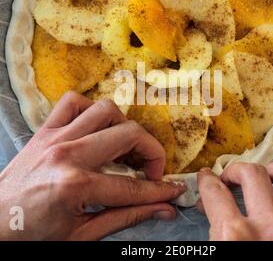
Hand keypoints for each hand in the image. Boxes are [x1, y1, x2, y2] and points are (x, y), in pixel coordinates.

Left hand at [0, 92, 185, 240]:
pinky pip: (73, 102)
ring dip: (123, 126)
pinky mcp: (45, 130)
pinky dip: (91, 110)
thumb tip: (162, 209)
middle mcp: (68, 154)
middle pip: (127, 134)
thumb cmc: (33, 235)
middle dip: (151, 152)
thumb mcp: (83, 234)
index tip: (174, 189)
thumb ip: (127, 217)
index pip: (133, 186)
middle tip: (151, 170)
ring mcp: (56, 137)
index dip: (160, 189)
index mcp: (76, 186)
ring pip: (105, 110)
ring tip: (123, 148)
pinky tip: (95, 129)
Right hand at [198, 162, 272, 240]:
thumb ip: (212, 229)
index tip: (207, 176)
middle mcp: (270, 230)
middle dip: (237, 170)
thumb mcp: (215, 254)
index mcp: (235, 236)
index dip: (206, 180)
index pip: (215, 192)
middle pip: (253, 175)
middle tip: (232, 177)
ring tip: (268, 175)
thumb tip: (209, 205)